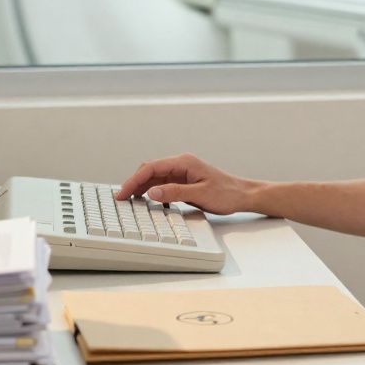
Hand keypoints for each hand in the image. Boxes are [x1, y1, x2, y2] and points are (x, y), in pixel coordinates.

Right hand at [114, 153, 259, 214]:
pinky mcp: (184, 182)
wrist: (243, 195)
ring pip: (154, 178)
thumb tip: (151, 191)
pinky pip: (162, 185)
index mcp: (184, 162)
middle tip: (121, 198)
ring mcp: (182, 173)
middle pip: (149, 170)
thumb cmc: (227, 193)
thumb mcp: (200, 194)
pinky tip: (146, 201)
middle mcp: (181, 165)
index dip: (133, 180)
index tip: (123, 193)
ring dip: (141, 188)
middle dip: (133, 183)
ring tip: (129, 201)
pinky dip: (152, 191)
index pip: (151, 168)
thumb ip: (175, 192)